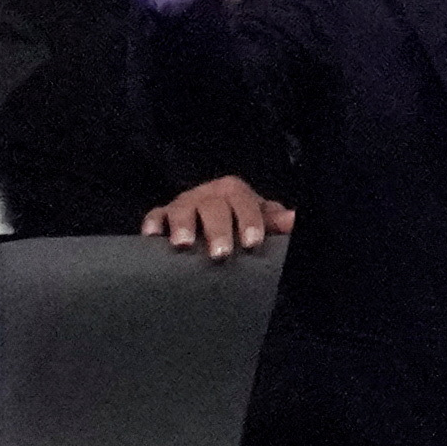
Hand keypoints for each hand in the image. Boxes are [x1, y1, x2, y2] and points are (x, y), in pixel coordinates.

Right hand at [143, 175, 293, 260]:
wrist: (210, 217)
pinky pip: (155, 215)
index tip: (253, 242)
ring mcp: (184, 203)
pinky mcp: (162, 215)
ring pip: (182, 209)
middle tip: (220, 254)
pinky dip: (153, 223)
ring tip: (183, 245)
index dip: (249, 221)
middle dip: (217, 230)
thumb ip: (273, 221)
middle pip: (213, 207)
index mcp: (234, 191)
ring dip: (183, 225)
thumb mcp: (258, 218)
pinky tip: (152, 237)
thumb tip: (294, 220)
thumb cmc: (238, 221)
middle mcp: (208, 194)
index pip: (244, 202)